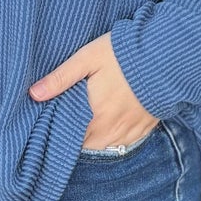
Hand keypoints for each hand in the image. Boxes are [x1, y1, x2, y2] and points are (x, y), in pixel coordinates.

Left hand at [29, 31, 159, 149]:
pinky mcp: (147, 125)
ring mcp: (132, 128)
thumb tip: (34, 94)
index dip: (59, 137)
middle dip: (76, 141)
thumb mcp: (88, 58)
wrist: (166, 54)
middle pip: (88, 146)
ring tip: (85, 132)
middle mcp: (113, 127)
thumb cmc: (123, 53)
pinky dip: (116, 141)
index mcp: (95, 114)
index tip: (51, 132)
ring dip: (96, 143)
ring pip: (108, 147)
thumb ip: (61, 78)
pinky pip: (128, 143)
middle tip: (65, 132)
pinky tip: (109, 132)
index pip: (71, 138)